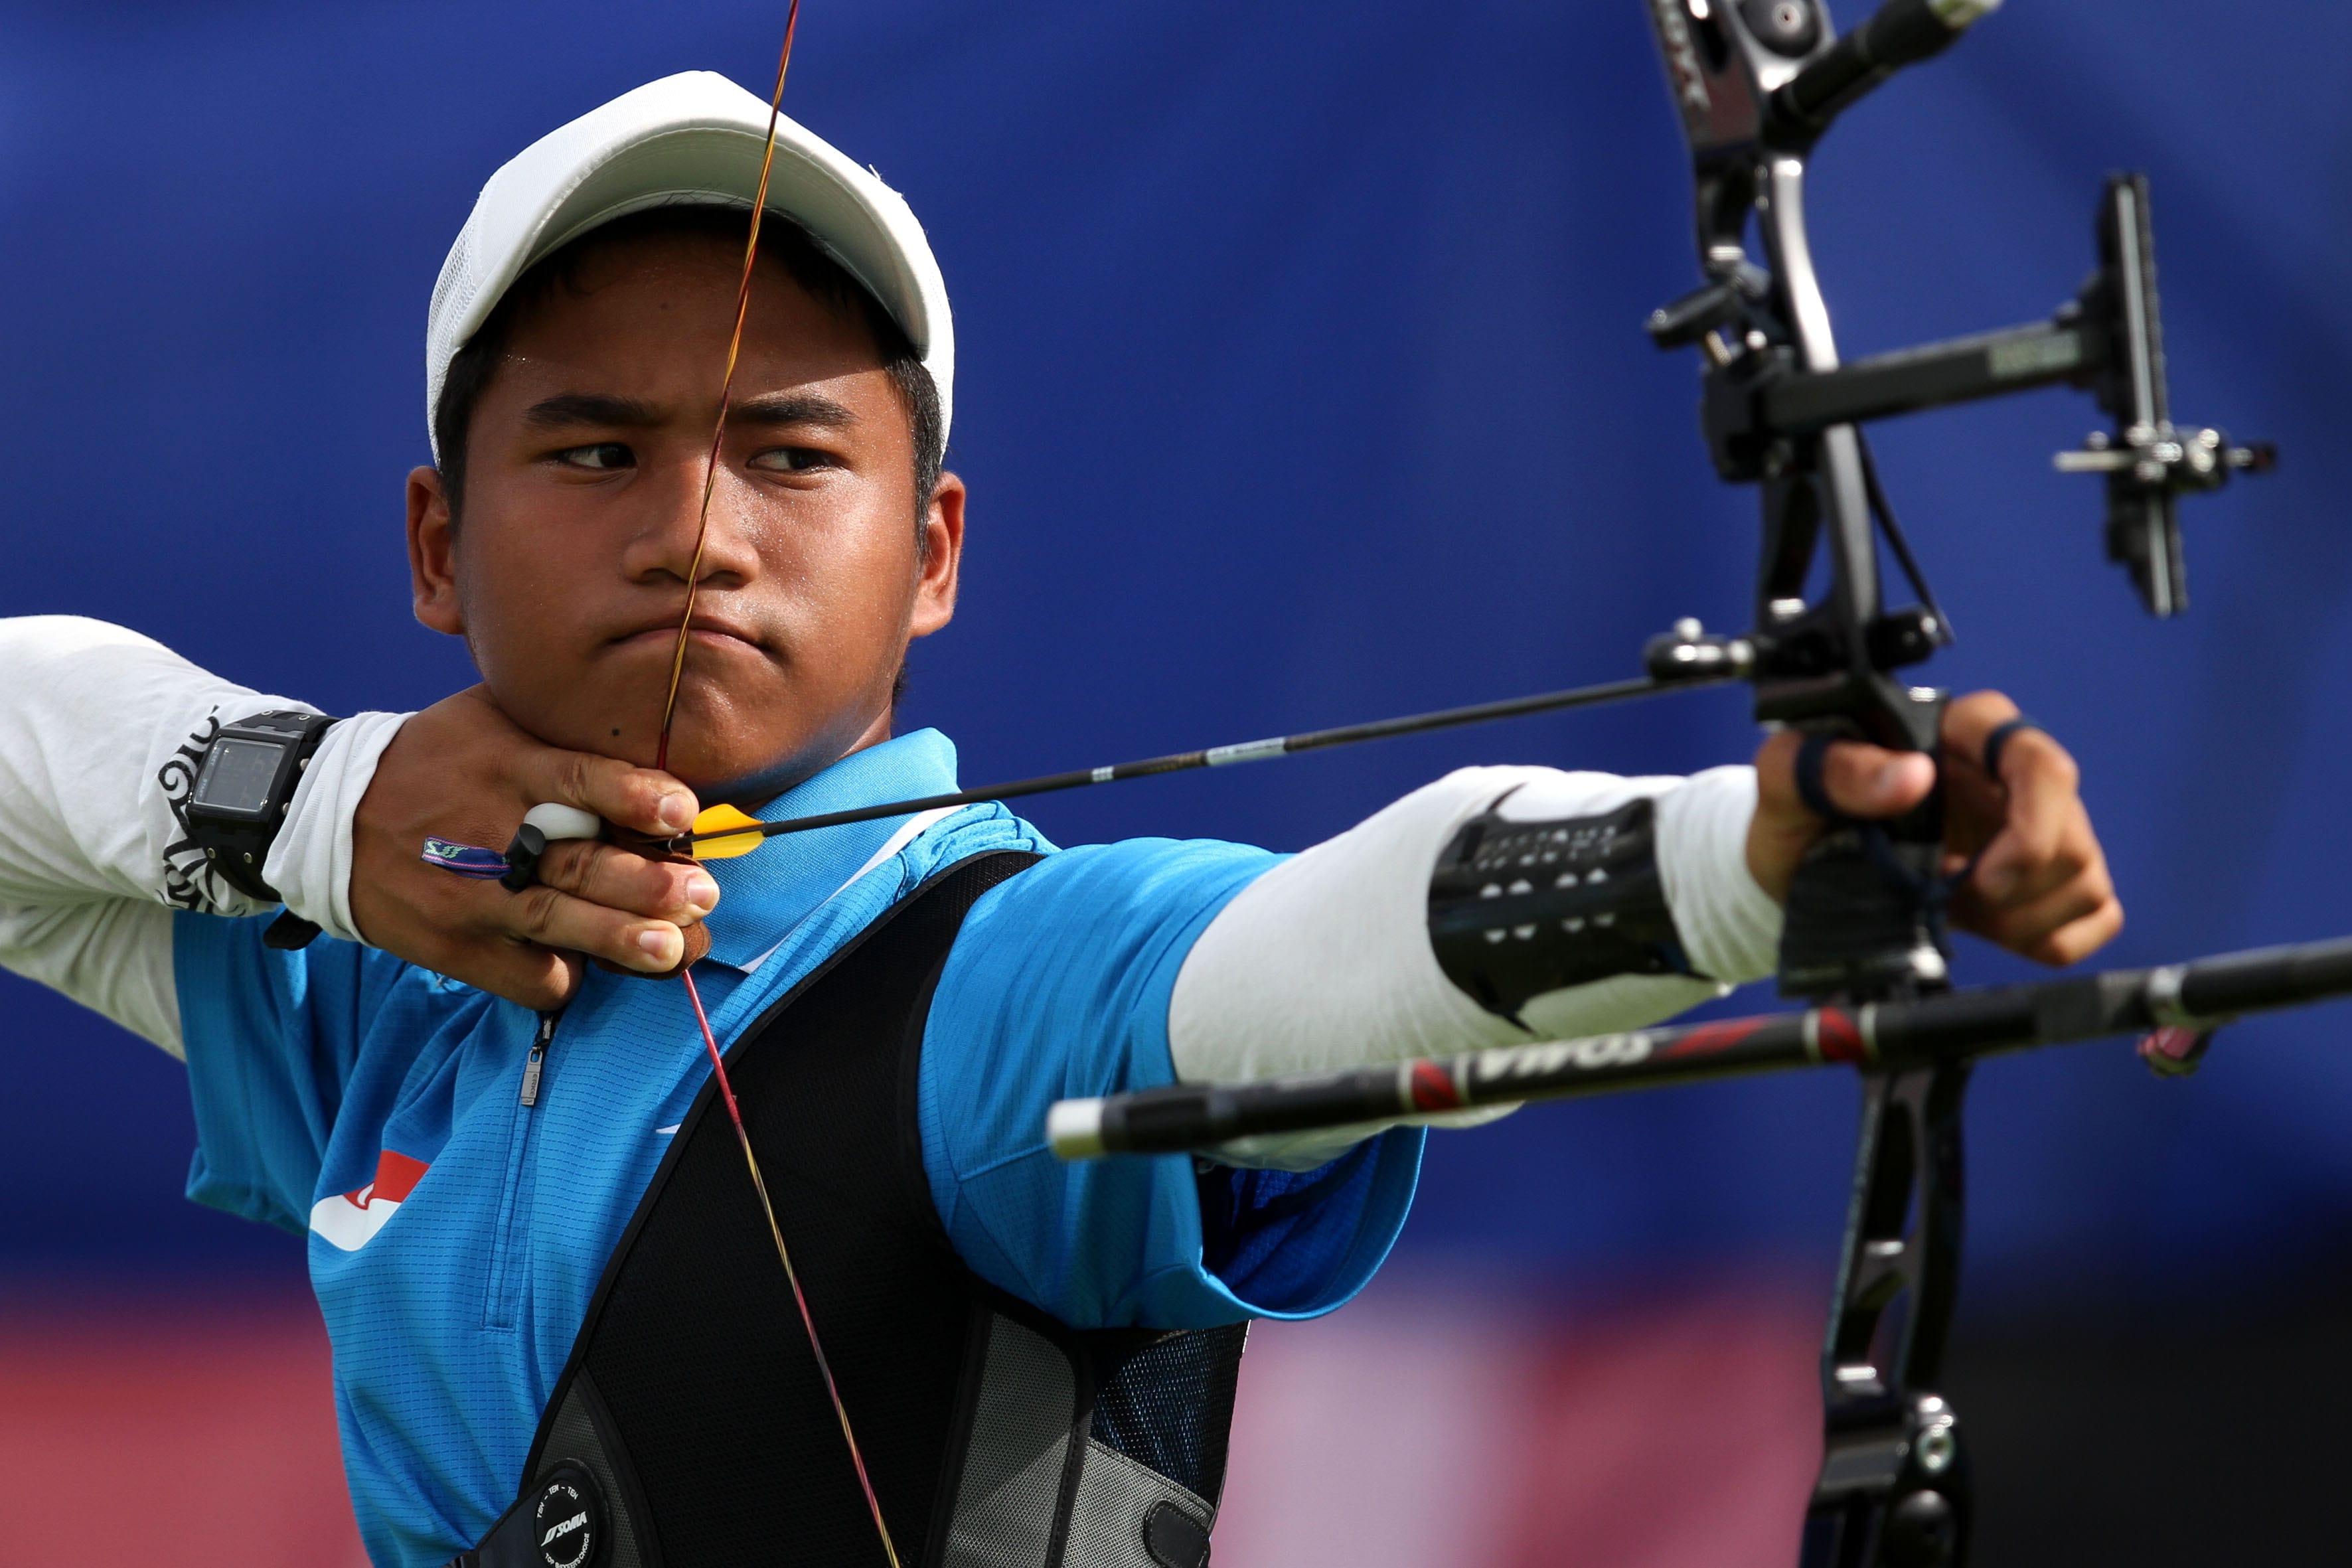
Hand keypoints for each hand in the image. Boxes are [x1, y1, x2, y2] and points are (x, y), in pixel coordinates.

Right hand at [350, 687, 718, 1008]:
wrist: (325, 817)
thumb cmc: (435, 759)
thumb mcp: (487, 716)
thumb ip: (556, 721)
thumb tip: (647, 716)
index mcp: (504, 766)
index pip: (578, 780)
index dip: (634, 796)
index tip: (682, 810)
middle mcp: (489, 832)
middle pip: (577, 863)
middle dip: (648, 883)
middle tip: (702, 893)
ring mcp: (470, 895)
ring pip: (557, 924)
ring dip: (621, 939)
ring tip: (674, 948)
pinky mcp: (455, 945)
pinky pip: (525, 975)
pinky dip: (567, 975)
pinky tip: (593, 963)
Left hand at [1747, 690, 2122, 965]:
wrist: (1796, 860)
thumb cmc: (1799, 808)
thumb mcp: (1790, 777)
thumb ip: (1836, 768)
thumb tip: (1911, 777)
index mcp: (1965, 730)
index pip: (2041, 766)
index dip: (2030, 832)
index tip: (1980, 879)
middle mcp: (2013, 772)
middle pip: (2071, 841)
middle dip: (2008, 892)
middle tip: (1938, 895)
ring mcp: (2042, 825)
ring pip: (2085, 882)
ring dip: (2016, 919)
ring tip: (1946, 903)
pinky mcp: (2051, 876)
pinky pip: (2095, 917)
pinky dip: (2042, 938)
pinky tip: (1981, 922)